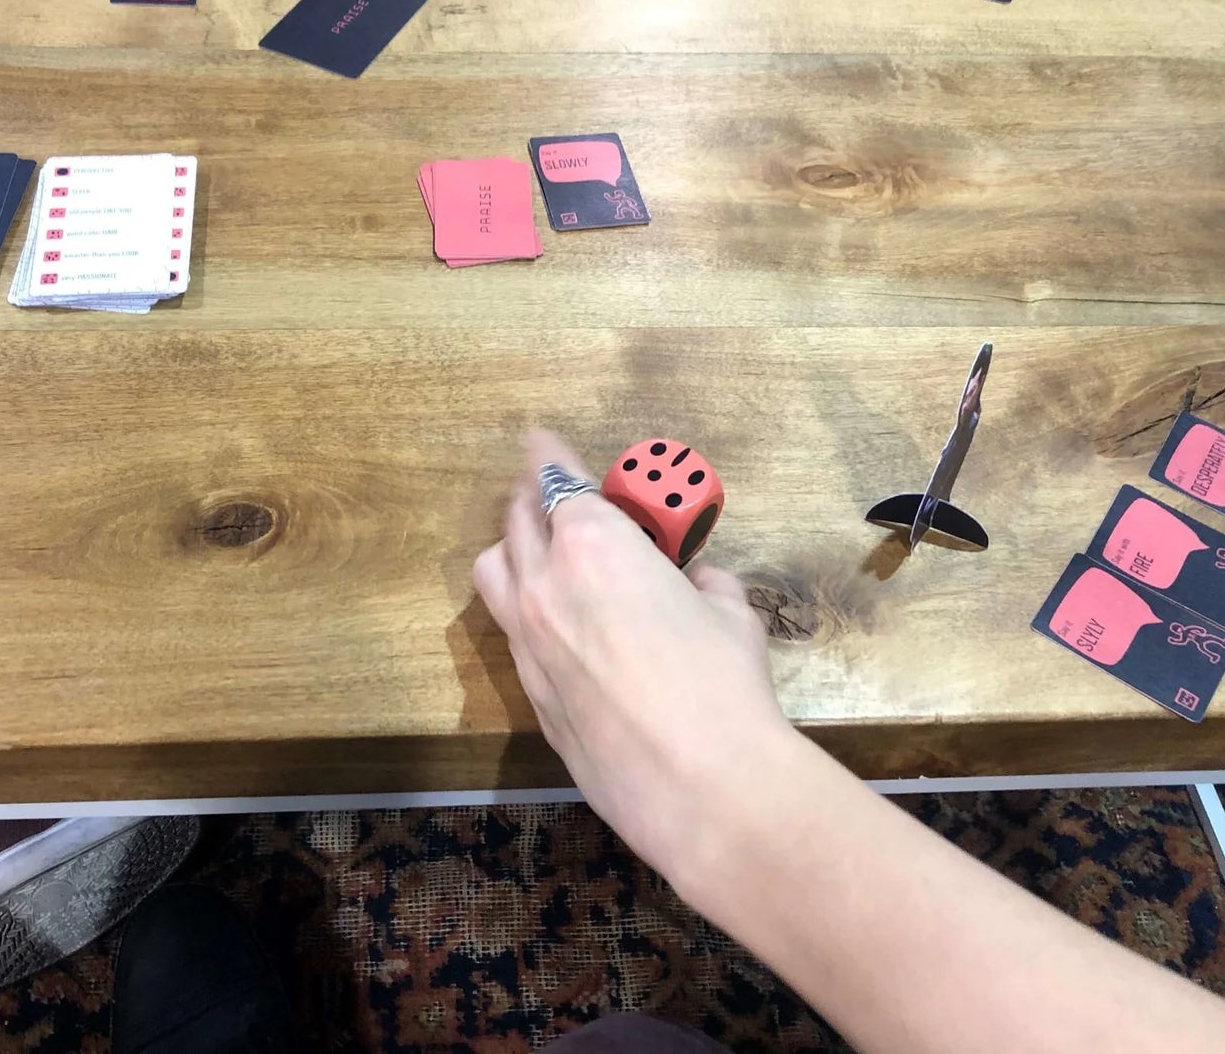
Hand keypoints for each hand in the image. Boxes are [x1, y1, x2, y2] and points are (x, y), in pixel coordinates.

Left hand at [472, 430, 794, 889]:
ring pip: (494, 571)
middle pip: (517, 519)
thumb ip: (704, 585)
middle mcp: (545, 583)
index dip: (547, 454)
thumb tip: (697, 583)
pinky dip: (527, 613)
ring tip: (537, 552)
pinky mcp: (528, 693)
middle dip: (531, 497)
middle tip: (548, 490)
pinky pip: (511, 632)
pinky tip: (560, 626)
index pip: (556, 479)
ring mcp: (527, 640)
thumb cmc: (723, 684)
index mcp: (594, 545)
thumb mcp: (730, 614)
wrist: (699, 784)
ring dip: (512, 550)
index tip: (539, 439)